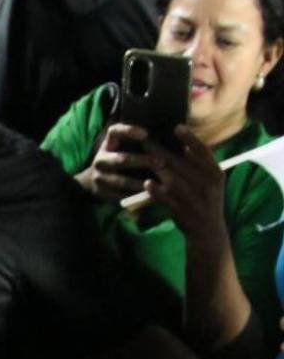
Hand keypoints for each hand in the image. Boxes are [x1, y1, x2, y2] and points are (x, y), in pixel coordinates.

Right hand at [75, 124, 163, 202]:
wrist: (93, 180)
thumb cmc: (118, 159)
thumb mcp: (122, 146)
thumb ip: (140, 141)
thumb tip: (169, 132)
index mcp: (108, 144)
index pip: (114, 132)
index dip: (128, 131)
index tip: (146, 134)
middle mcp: (101, 159)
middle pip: (122, 159)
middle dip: (143, 161)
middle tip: (162, 162)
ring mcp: (100, 177)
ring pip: (123, 181)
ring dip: (143, 183)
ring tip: (161, 185)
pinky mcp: (102, 192)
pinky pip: (121, 196)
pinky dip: (137, 197)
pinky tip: (151, 196)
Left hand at [145, 126, 226, 241]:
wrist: (207, 231)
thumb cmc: (204, 200)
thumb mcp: (209, 182)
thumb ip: (199, 165)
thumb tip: (184, 145)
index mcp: (215, 174)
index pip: (203, 152)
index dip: (190, 139)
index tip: (176, 127)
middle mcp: (207, 185)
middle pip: (182, 163)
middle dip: (162, 151)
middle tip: (146, 141)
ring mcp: (195, 199)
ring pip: (173, 179)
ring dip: (157, 168)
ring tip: (143, 157)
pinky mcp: (182, 210)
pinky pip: (167, 198)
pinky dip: (156, 191)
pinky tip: (146, 183)